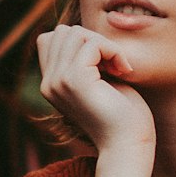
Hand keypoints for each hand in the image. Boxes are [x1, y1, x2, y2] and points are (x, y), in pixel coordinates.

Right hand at [37, 25, 154, 153]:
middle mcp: (48, 83)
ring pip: (76, 33)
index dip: (80, 42)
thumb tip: (78, 31)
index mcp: (51, 84)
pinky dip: (113, 51)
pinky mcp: (74, 80)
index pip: (51, 38)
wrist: (127, 145)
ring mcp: (58, 81)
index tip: (103, 63)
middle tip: (114, 65)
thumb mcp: (98, 81)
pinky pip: (92, 44)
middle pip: (63, 32)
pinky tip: (124, 70)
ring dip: (105, 45)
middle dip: (93, 40)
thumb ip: (84, 60)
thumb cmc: (122, 115)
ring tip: (119, 67)